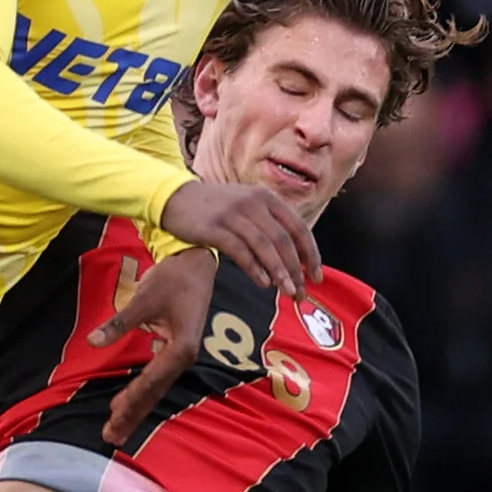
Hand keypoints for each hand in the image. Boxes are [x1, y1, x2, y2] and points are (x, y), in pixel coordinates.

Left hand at [87, 247, 218, 446]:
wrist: (199, 263)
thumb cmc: (174, 278)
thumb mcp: (144, 298)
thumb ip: (119, 323)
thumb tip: (92, 342)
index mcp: (180, 348)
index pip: (150, 380)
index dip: (131, 399)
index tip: (113, 416)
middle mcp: (183, 357)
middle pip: (154, 393)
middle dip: (132, 415)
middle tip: (112, 437)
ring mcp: (180, 355)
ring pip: (155, 388)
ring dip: (136, 408)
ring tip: (118, 428)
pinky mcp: (176, 350)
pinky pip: (156, 378)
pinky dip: (142, 392)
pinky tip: (129, 403)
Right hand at [156, 179, 315, 294]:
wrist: (175, 198)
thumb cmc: (216, 208)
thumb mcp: (248, 206)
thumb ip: (270, 225)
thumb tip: (295, 258)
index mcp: (267, 198)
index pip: (298, 228)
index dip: (311, 255)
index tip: (316, 278)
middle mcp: (253, 203)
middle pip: (283, 240)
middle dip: (296, 270)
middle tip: (301, 293)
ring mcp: (233, 214)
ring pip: (265, 246)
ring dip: (279, 272)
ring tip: (287, 293)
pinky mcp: (214, 227)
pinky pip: (240, 251)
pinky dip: (255, 268)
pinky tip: (263, 283)